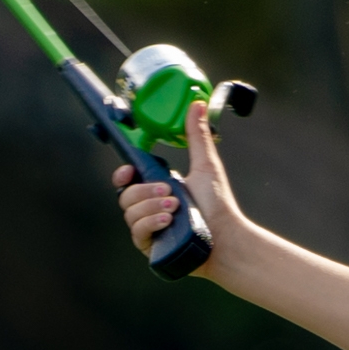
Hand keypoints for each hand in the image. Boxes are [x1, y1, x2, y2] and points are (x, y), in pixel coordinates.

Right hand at [113, 103, 249, 264]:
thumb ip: (197, 135)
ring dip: (152, 207)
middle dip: (146, 192)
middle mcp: (149, 208)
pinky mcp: (150, 245)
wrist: (226, 237)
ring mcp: (148, 227)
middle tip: (170, 192)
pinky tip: (168, 222)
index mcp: (156, 189)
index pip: (126, 180)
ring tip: (176, 208)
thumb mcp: (205, 165)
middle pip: (125, 195)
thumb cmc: (217, 205)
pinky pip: (137, 232)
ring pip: (130, 213)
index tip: (129, 170)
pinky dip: (151, 223)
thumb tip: (198, 103)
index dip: (122, 174)